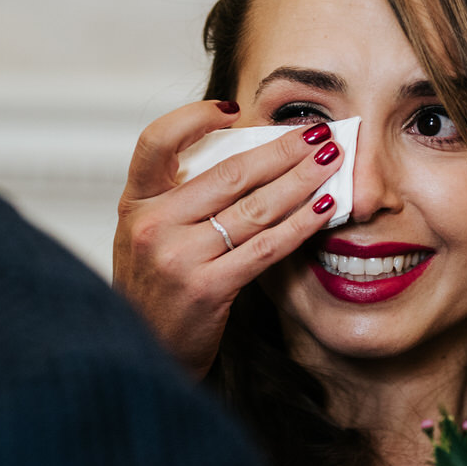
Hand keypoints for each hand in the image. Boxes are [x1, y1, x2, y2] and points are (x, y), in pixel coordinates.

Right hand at [113, 100, 343, 377]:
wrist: (145, 355)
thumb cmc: (156, 292)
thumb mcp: (151, 238)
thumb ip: (182, 200)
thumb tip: (249, 157)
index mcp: (135, 204)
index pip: (156, 142)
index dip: (194, 119)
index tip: (234, 110)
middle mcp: (152, 225)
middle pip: (229, 173)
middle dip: (281, 150)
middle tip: (317, 134)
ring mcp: (178, 257)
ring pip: (255, 207)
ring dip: (301, 180)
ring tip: (331, 161)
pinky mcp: (206, 288)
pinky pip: (265, 246)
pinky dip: (301, 223)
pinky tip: (324, 207)